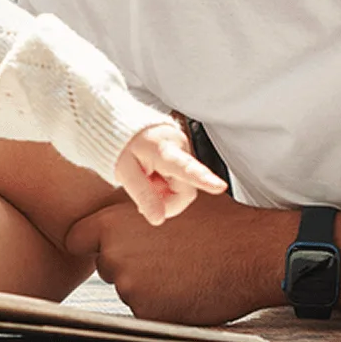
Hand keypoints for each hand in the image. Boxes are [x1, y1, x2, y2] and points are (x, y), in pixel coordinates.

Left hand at [65, 188, 292, 324]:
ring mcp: (130, 286)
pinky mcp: (148, 312)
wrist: (252, 254)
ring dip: (146, 286)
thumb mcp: (173, 195)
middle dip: (126, 264)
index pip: (76, 239)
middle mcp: (115, 254)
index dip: (88, 244)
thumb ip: (142, 198)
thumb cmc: (219, 222)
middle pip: (105, 265)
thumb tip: (133, 182)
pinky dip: (162, 306)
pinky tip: (186, 290)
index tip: (101, 247)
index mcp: (113, 222)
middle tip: (163, 258)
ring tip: (181, 271)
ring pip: (127, 289)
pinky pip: (145, 311)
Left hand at [112, 123, 228, 225]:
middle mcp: (181, 147)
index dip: (203, 179)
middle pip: (185, 190)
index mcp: (164, 150)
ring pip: (183, 187)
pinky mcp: (184, 153)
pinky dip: (165, 183)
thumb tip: (158, 219)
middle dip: (165, 199)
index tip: (219, 186)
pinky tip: (153, 174)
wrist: (121, 122)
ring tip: (147, 177)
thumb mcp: (125, 171)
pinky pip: (181, 179)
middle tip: (144, 188)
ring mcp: (185, 149)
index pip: (186, 168)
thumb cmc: (121, 144)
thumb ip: (143, 195)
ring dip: (164, 191)